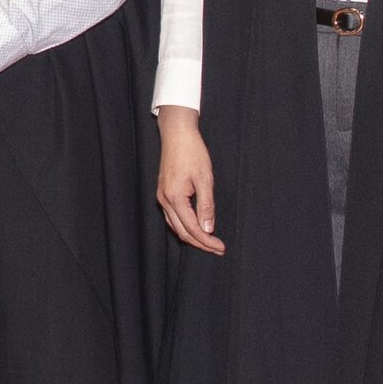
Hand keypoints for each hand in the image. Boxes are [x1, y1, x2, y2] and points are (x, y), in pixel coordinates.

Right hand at [155, 109, 221, 252]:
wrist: (177, 134)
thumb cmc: (192, 152)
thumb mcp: (205, 179)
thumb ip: (206, 206)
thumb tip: (208, 229)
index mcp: (174, 198)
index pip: (192, 228)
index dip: (207, 241)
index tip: (220, 247)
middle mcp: (165, 200)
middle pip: (182, 232)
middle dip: (200, 243)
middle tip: (218, 249)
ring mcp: (162, 197)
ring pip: (175, 226)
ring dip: (192, 236)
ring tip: (209, 241)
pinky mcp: (163, 193)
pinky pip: (172, 217)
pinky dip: (184, 226)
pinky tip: (195, 227)